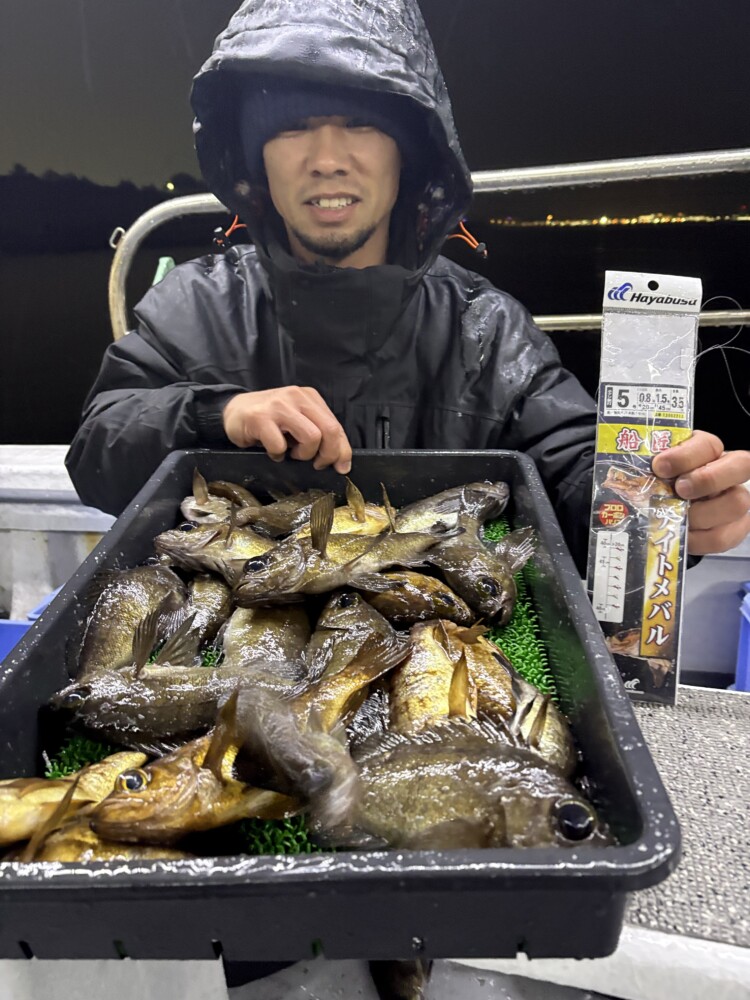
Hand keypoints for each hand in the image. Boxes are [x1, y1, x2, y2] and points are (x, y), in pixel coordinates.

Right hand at [222, 387, 351, 473]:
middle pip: (330, 430)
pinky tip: (272, 450)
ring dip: (303, 454)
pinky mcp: (260, 418)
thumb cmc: (269, 421)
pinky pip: (280, 446)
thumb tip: (341, 462)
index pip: (336, 425)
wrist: (233, 412)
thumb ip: (319, 435)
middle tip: (316, 464)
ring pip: (312, 437)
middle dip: (328, 454)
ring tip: (291, 453)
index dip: (343, 450)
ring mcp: (279, 406)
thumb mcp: (298, 422)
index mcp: (310, 398)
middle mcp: (297, 397)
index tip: (341, 467)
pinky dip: (277, 455)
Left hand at [651, 430, 749, 554]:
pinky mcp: (735, 528)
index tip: (659, 466)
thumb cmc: (662, 483)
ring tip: (678, 517)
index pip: (708, 444)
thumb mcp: (656, 469)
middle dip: (707, 479)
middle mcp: (730, 471)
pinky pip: (725, 536)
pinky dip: (700, 540)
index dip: (686, 455)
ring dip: (703, 513)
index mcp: (708, 450)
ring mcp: (736, 499)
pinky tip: (682, 537)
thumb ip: (649, 467)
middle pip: (740, 465)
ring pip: (736, 503)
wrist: (671, 507)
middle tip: (679, 490)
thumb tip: (624, 474)